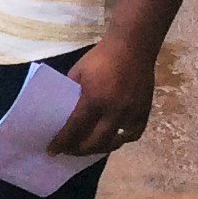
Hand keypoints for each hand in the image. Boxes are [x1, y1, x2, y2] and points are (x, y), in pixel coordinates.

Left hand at [48, 36, 155, 156]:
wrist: (132, 47)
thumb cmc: (100, 58)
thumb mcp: (77, 73)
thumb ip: (71, 94)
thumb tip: (62, 113)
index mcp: (93, 99)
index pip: (74, 127)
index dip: (62, 142)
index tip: (52, 151)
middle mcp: (114, 109)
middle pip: (95, 141)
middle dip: (80, 150)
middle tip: (69, 151)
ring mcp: (132, 112)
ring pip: (116, 141)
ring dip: (101, 147)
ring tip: (91, 147)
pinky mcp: (145, 110)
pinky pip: (134, 133)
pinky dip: (124, 138)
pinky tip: (115, 138)